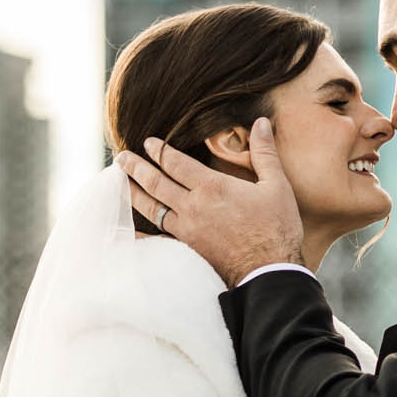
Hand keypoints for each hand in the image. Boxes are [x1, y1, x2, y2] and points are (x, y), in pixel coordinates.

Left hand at [116, 121, 305, 286]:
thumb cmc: (277, 229)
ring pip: (151, 208)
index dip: (158, 149)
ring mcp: (187, 230)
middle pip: (155, 182)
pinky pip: (157, 241)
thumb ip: (264, 153)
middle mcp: (193, 206)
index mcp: (212, 186)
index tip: (147, 142)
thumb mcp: (277, 186)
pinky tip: (128, 232)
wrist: (270, 273)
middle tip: (121, 158)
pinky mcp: (187, 251)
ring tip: (120, 183)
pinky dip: (140, 236)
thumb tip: (262, 123)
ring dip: (132, 193)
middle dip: (135, 167)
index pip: (175, 161)